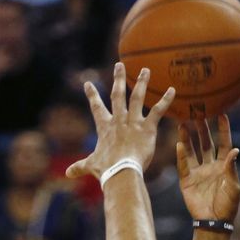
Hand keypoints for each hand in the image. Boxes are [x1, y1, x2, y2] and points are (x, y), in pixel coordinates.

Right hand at [66, 63, 174, 181]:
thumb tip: (67, 174)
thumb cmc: (106, 169)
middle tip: (120, 65)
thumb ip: (80, 167)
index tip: (88, 83)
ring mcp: (133, 122)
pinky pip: (158, 110)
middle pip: (118, 94)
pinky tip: (172, 90)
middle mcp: (118, 120)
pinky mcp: (147, 127)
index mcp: (105, 127)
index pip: (97, 107)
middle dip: (118, 79)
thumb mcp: (91, 166)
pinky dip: (165, 100)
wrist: (121, 171)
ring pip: (137, 97)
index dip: (92, 95)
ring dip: (141, 82)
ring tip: (145, 70)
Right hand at [176, 116, 239, 222]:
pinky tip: (179, 144)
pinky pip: (183, 165)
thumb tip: (235, 149)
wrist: (214, 222)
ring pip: (192, 151)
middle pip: (205, 143)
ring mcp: (198, 172)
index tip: (222, 113)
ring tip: (183, 123)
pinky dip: (181, 155)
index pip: (224, 143)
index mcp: (224, 166)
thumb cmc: (228, 205)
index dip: (223, 129)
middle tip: (198, 113)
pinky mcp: (187, 181)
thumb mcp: (233, 186)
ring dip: (188, 137)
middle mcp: (210, 166)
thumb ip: (231, 168)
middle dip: (202, 128)